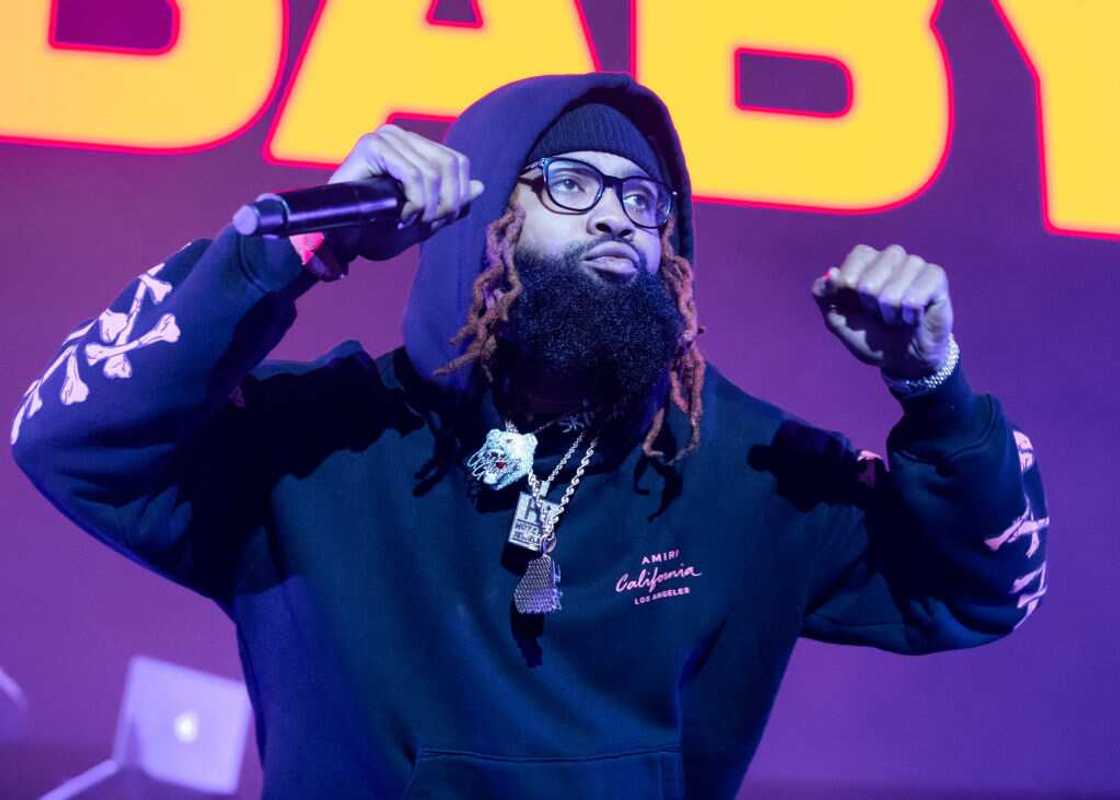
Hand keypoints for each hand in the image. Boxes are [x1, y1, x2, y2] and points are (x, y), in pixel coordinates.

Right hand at [323, 124, 484, 261]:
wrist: (341, 242)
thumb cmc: (377, 231)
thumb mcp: (425, 220)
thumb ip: (451, 203)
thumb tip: (480, 186)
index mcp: (415, 147)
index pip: (457, 162)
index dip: (459, 195)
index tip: (442, 221)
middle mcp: (401, 136)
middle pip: (450, 165)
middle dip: (448, 203)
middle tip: (429, 225)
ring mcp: (386, 137)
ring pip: (433, 171)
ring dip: (429, 206)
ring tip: (412, 222)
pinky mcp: (372, 146)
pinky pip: (412, 174)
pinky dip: (416, 201)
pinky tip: (404, 217)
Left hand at [810, 244, 953, 378]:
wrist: (903, 358)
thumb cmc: (870, 336)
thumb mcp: (838, 321)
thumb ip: (825, 297)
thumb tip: (830, 275)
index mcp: (866, 261)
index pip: (857, 256)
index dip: (849, 286)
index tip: (855, 305)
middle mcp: (891, 257)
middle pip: (869, 280)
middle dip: (870, 307)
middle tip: (879, 314)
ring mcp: (915, 265)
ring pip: (892, 290)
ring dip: (890, 314)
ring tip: (896, 318)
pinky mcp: (936, 278)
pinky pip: (914, 298)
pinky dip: (909, 316)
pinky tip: (913, 318)